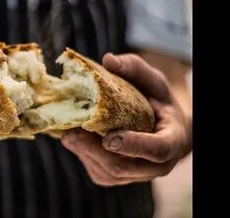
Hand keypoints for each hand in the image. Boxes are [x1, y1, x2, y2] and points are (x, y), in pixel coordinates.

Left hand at [61, 53, 191, 185]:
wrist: (160, 127)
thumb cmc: (157, 101)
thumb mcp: (153, 81)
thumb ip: (134, 68)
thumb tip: (108, 59)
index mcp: (172, 141)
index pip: (157, 150)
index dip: (134, 145)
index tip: (109, 138)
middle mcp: (156, 166)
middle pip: (123, 166)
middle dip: (94, 150)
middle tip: (71, 132)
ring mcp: (136, 176)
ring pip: (107, 173)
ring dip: (84, 153)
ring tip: (67, 132)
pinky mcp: (118, 179)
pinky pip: (98, 173)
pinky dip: (82, 156)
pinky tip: (73, 138)